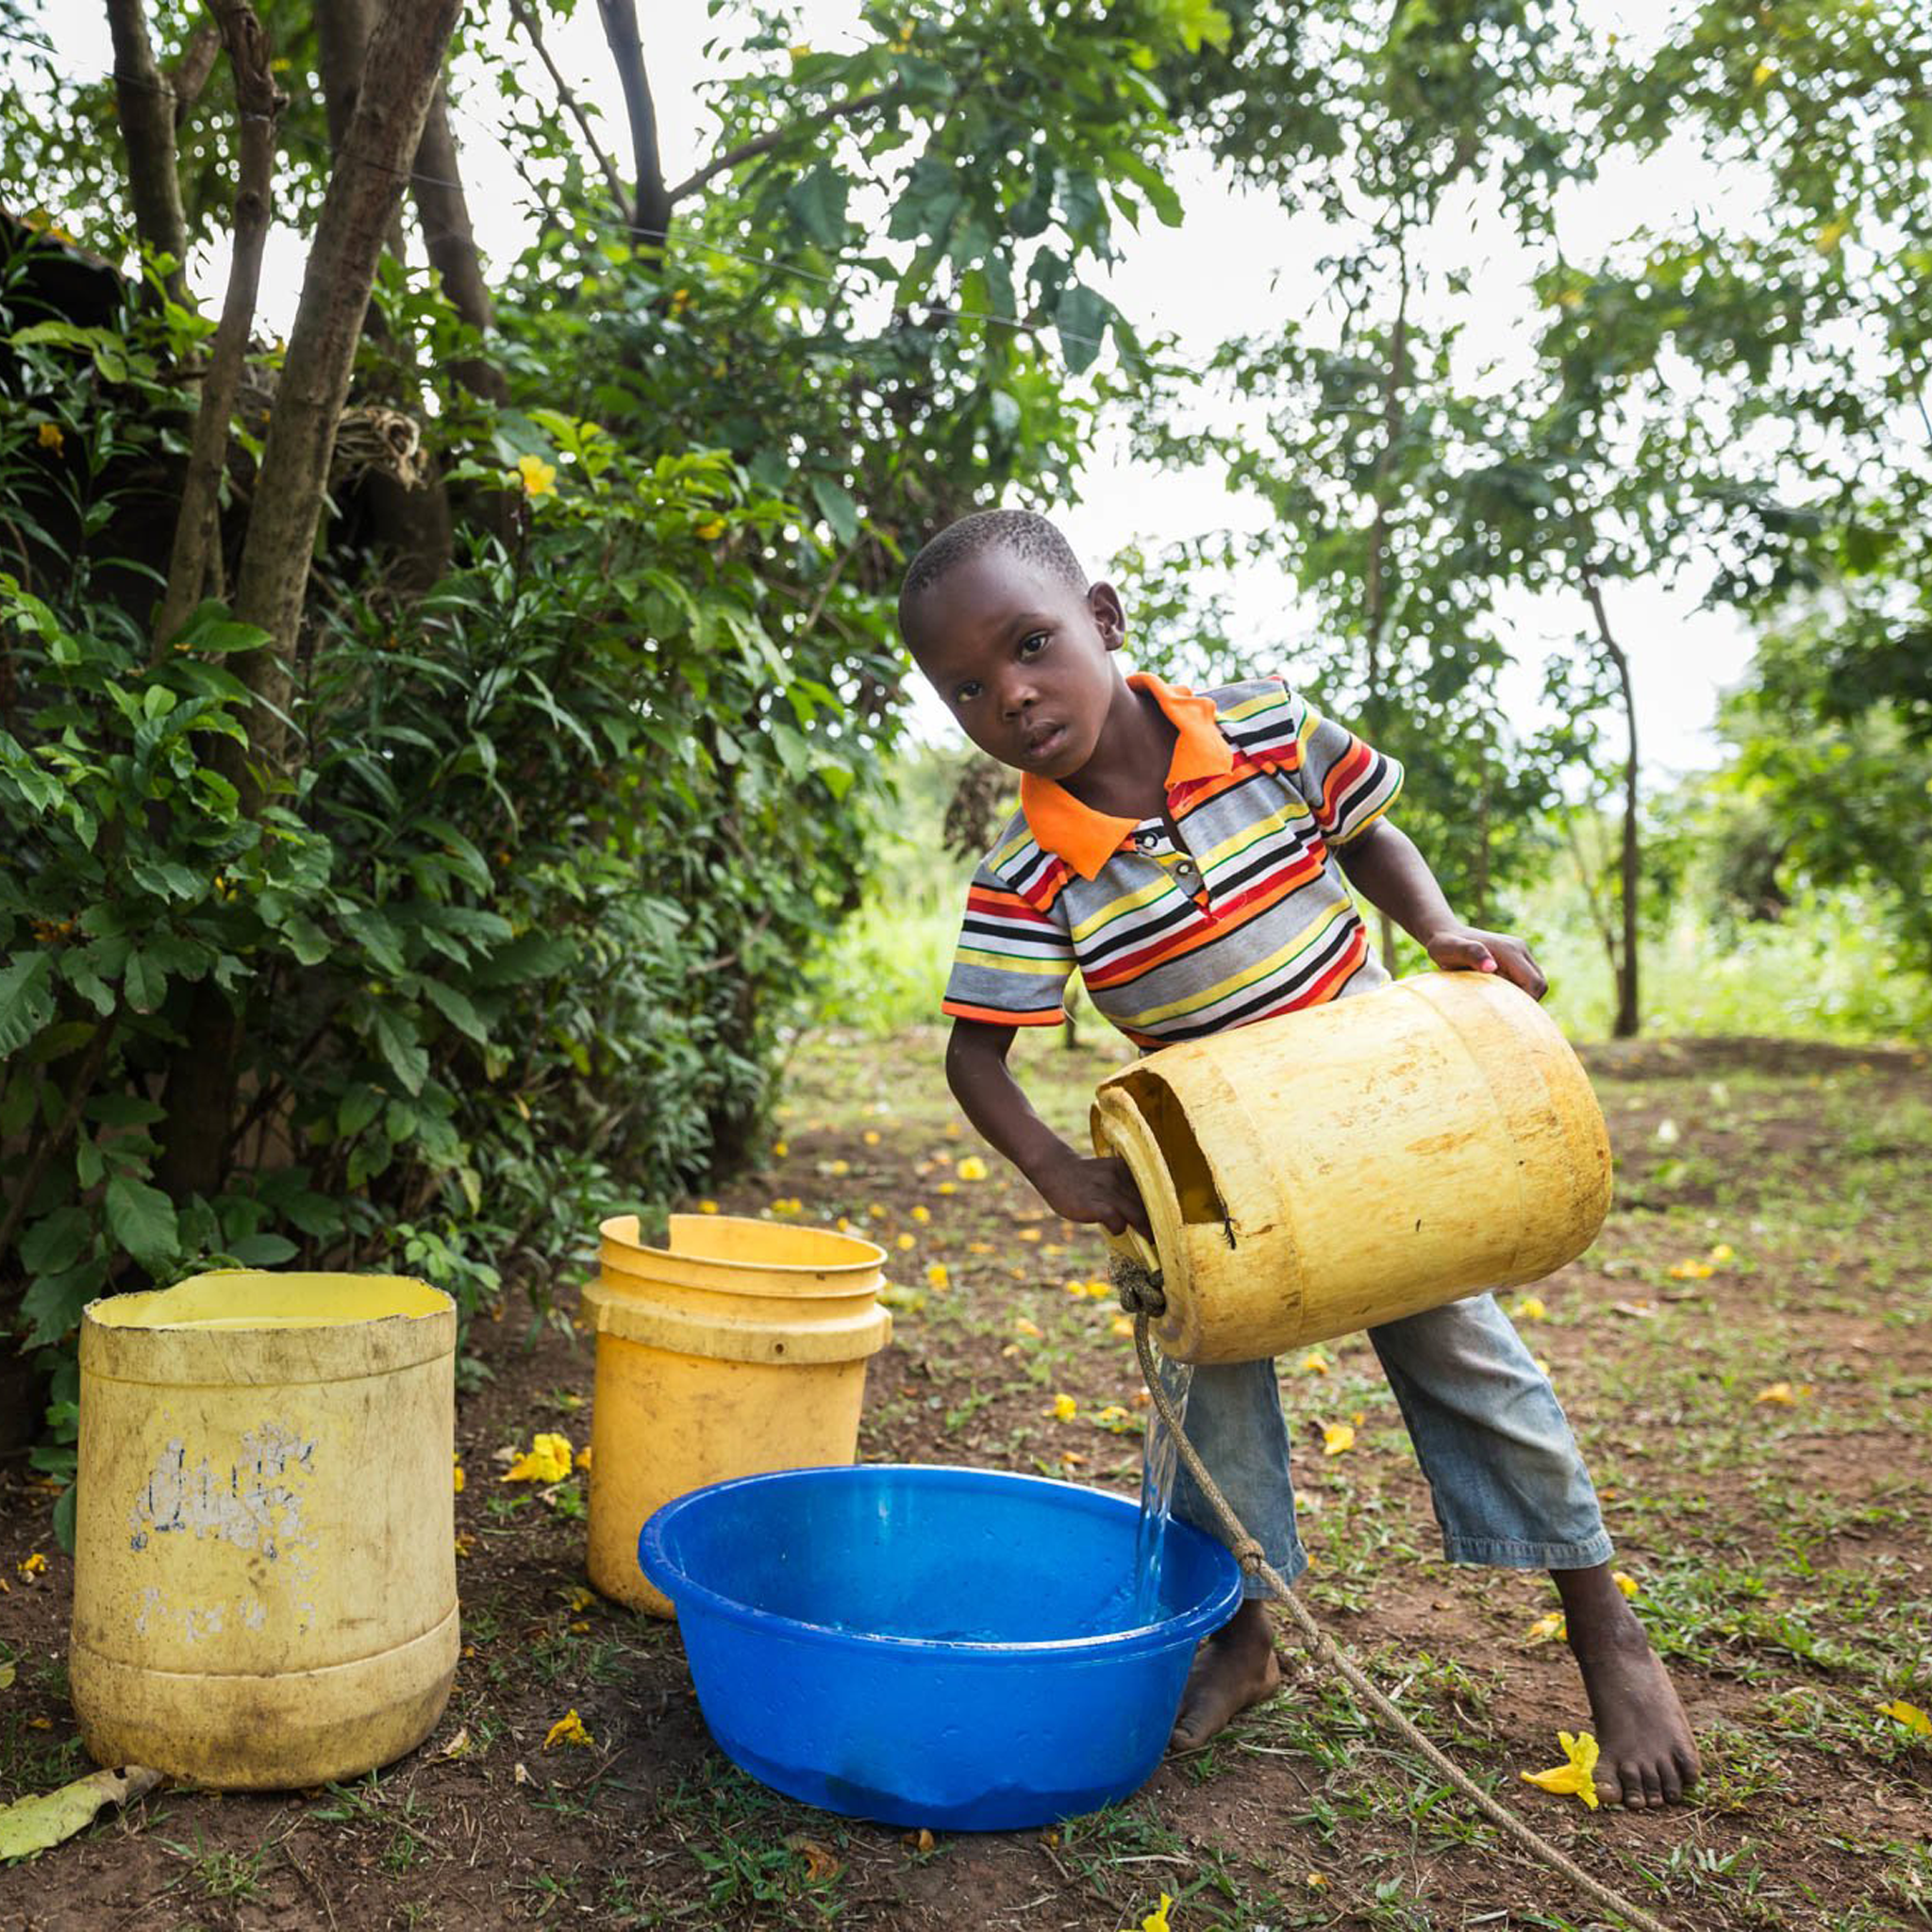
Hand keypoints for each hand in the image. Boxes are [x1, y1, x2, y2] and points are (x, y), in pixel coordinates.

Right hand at [1032, 1149, 1151, 1238]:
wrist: (1055, 1168)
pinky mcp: (1094, 1204)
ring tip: (1147, 1238)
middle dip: (1156, 1222)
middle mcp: (1120, 1178)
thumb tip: (1147, 1210)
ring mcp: (1107, 1191)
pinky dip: (1119, 1228)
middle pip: (1148, 1204)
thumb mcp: (1109, 1173)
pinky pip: (1117, 1221)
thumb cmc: (1085, 1177)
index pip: (1153, 1190)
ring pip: (1137, 1214)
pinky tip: (1114, 1228)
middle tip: (1161, 1236)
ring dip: (1143, 1229)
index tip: (1168, 1222)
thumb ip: (1127, 1186)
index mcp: (1126, 1169)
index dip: (1162, 1208)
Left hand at [1425, 922, 1548, 1001]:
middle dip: (1526, 1000)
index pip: (1534, 983)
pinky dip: (1517, 990)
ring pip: (1535, 982)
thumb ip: (1470, 954)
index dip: (1527, 1002)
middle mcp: (1520, 949)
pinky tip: (1496, 993)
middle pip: (1539, 984)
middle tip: (1501, 1009)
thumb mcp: (1449, 950)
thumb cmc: (1445, 946)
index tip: (1507, 1013)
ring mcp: (1520, 952)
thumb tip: (1491, 967)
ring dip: (1521, 995)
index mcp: (1510, 950)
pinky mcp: (1516, 957)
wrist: (1445, 933)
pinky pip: (1526, 979)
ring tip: (1496, 999)